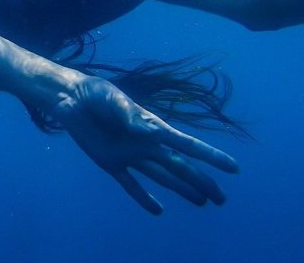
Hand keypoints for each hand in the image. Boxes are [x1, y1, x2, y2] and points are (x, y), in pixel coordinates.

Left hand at [50, 75, 237, 214]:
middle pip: (180, 167)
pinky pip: (130, 184)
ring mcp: (129, 154)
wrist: (70, 98)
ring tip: (202, 202)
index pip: (187, 145)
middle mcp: (145, 143)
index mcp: (151, 126)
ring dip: (182, 190)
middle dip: (202, 182)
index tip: (233, 168)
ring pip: (162, 177)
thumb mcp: (112, 99)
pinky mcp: (109, 162)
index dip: (211, 157)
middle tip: (221, 200)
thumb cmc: (94, 93)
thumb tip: (148, 131)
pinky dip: (143, 198)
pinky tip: (157, 210)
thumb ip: (129, 114)